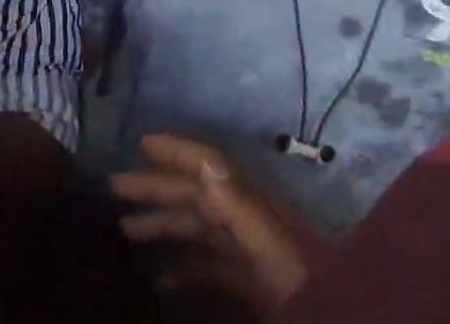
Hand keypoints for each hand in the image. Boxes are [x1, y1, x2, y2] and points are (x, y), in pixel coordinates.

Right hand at [111, 134, 309, 313]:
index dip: (178, 151)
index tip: (142, 142)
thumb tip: (206, 161)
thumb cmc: (300, 280)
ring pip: (200, 230)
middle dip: (157, 188)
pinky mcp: (251, 283)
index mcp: (253, 206)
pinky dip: (184, 269)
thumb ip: (240, 205)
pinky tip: (159, 279)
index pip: (211, 166)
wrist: (335, 317)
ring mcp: (250, 253)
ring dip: (164, 225)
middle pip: (198, 195)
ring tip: (125, 229)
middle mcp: (249, 221)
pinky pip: (211, 268)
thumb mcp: (269, 244)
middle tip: (114, 188)